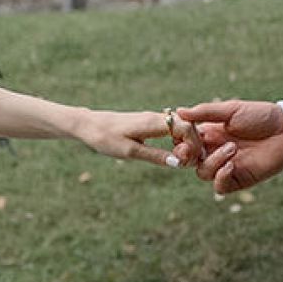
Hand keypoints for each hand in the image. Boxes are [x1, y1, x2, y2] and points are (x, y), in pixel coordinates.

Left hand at [73, 108, 192, 167]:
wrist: (88, 125)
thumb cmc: (106, 138)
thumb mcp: (130, 152)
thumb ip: (155, 156)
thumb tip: (178, 163)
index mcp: (153, 123)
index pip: (186, 128)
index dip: (194, 145)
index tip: (188, 161)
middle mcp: (156, 117)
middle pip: (188, 126)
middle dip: (193, 145)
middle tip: (186, 164)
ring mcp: (154, 119)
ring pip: (181, 127)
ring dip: (186, 143)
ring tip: (181, 161)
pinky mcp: (149, 122)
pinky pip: (172, 129)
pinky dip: (178, 140)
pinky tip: (174, 153)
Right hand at [175, 98, 282, 195]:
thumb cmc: (261, 116)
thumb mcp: (231, 109)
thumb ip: (205, 112)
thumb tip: (178, 111)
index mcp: (210, 133)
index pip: (185, 141)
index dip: (180, 141)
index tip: (183, 136)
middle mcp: (215, 151)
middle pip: (189, 160)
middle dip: (187, 156)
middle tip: (194, 149)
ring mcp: (226, 166)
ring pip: (203, 173)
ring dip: (212, 161)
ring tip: (232, 148)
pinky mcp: (239, 179)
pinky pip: (220, 186)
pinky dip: (221, 177)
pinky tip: (232, 165)